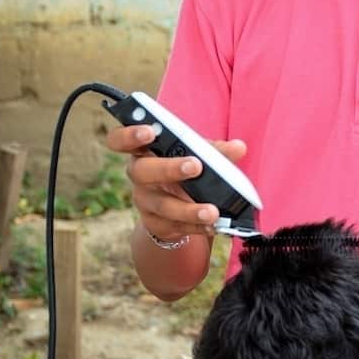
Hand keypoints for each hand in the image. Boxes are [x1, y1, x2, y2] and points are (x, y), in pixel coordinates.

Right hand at [106, 125, 246, 241]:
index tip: (149, 131)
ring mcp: (145, 201)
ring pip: (162, 205)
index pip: (120, 140)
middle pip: (143, 171)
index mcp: (143, 150)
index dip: (129, 135)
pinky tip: (212, 226)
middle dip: (169, 168)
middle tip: (195, 166)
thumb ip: (215, 150)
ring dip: (189, 209)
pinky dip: (196, 227)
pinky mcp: (155, 224)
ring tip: (212, 211)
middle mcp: (139, 175)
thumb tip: (239, 147)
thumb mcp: (197, 153)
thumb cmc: (182, 167)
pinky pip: (175, 227)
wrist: (175, 204)